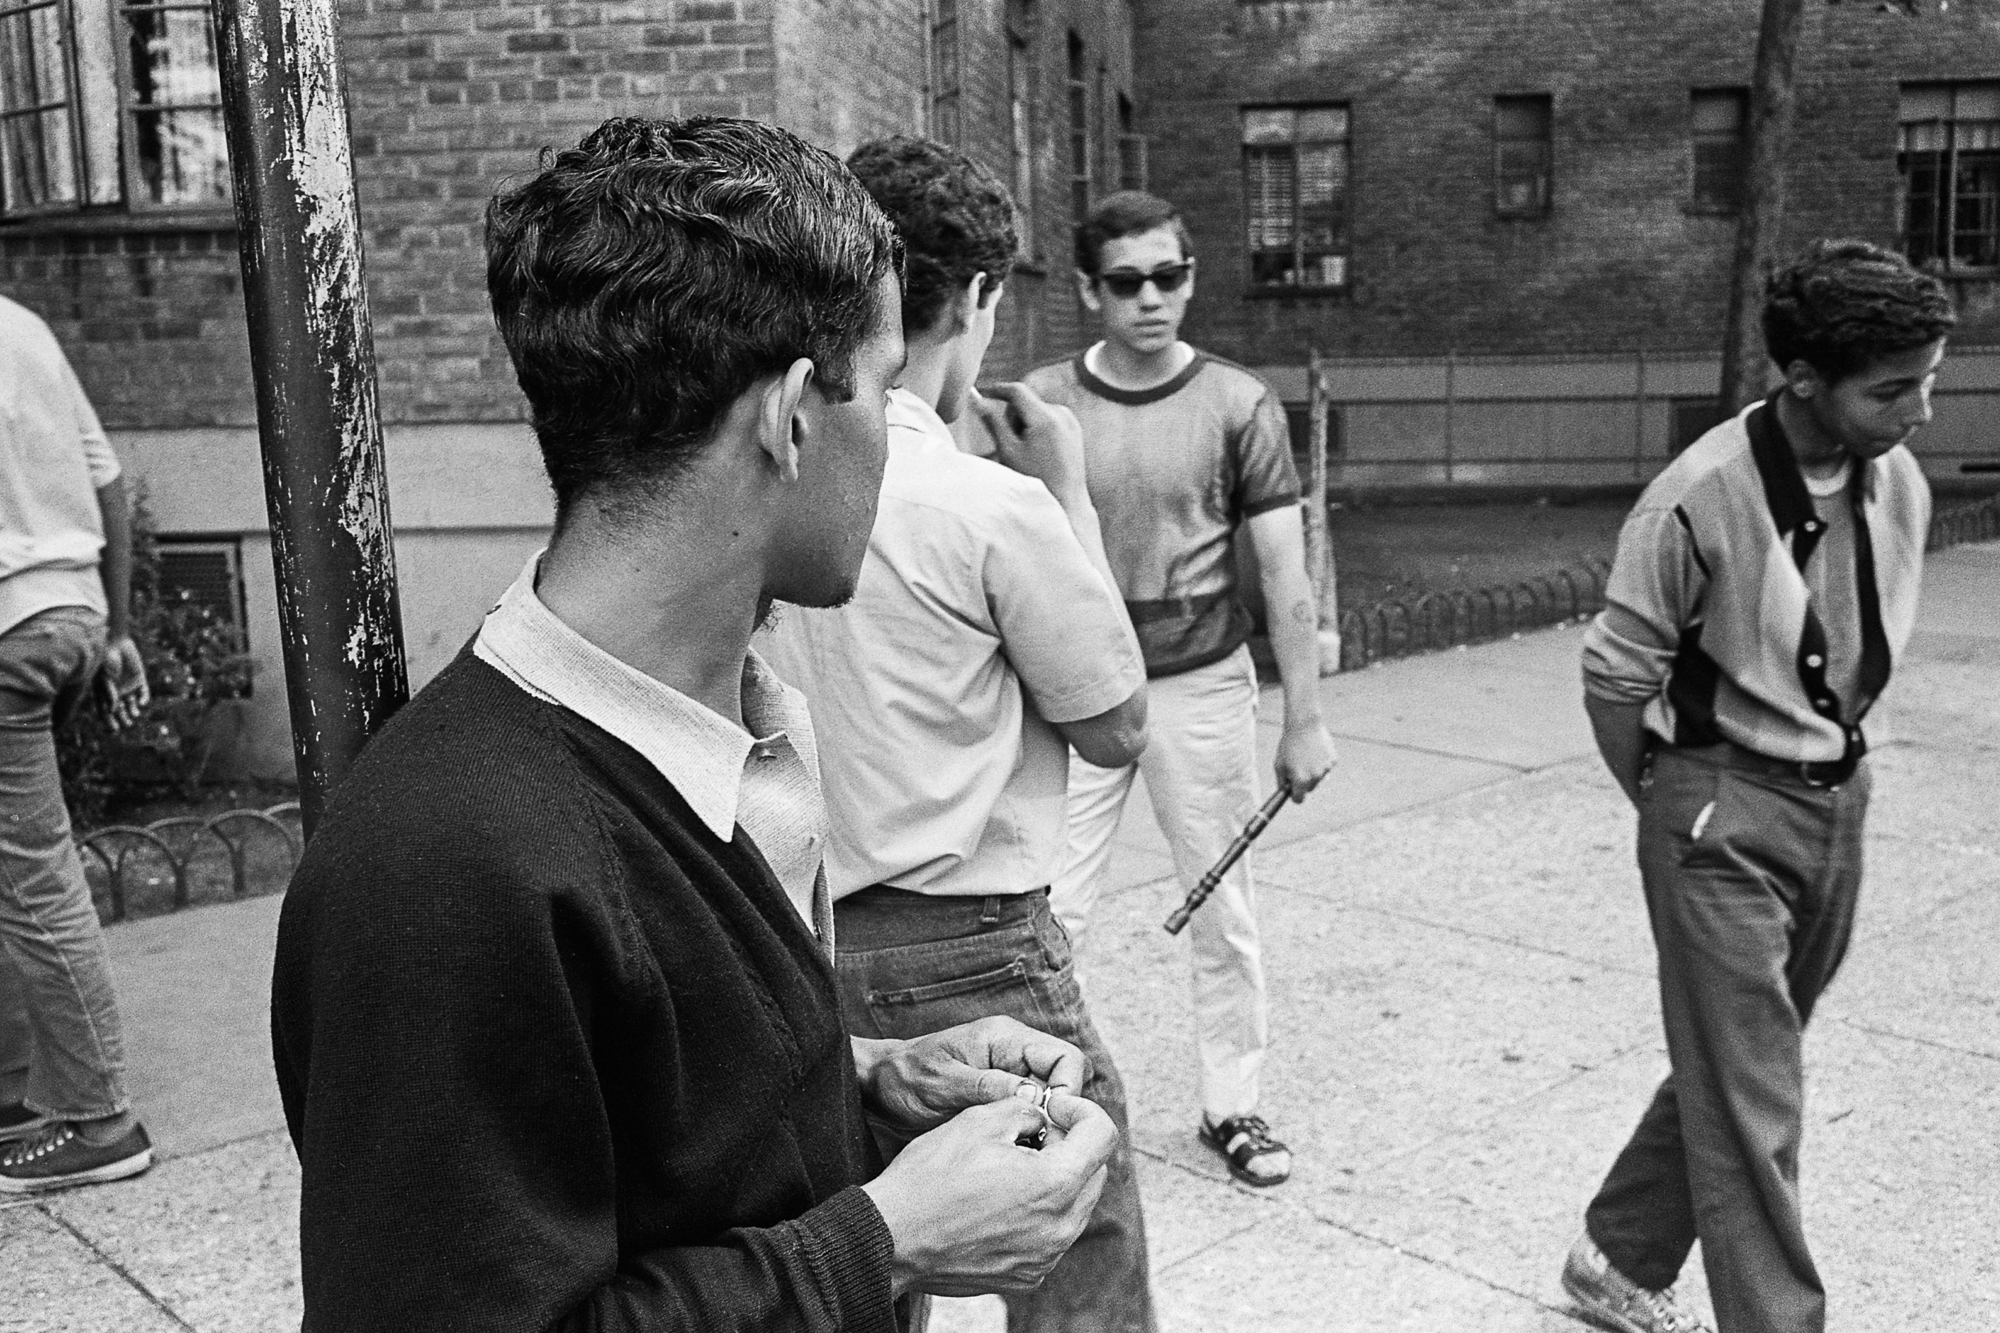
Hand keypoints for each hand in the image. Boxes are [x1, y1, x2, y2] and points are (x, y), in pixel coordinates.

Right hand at [98, 636, 148, 730]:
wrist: (116, 643)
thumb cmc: (105, 660)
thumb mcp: (105, 678)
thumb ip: (109, 694)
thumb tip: (112, 711)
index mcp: (104, 694)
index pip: (106, 712)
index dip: (109, 721)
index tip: (114, 729)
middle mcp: (116, 693)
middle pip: (120, 711)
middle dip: (124, 719)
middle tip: (128, 725)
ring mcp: (128, 687)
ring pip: (132, 705)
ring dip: (134, 711)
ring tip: (135, 715)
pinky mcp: (140, 680)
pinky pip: (143, 693)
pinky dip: (144, 699)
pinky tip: (142, 703)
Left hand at [856, 1016, 1089, 1132]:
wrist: (880, 1089)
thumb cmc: (906, 1077)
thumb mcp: (942, 1082)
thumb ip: (986, 1086)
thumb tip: (1032, 1096)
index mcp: (1005, 1039)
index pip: (1065, 1057)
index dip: (1068, 1089)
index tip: (1052, 1119)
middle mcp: (1015, 1056)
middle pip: (1067, 1081)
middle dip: (1062, 1112)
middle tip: (1045, 1141)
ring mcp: (1011, 1079)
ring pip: (1053, 1104)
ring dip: (1047, 1127)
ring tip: (1030, 1151)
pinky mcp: (1003, 1102)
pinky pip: (1033, 1117)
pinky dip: (1031, 1135)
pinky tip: (1017, 1154)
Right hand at [861, 1092, 1116, 1296]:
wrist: (891, 1238)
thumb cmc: (930, 1178)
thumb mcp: (979, 1120)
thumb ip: (1028, 1110)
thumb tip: (1044, 1119)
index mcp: (1056, 1184)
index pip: (1102, 1135)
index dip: (1081, 1110)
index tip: (1052, 1108)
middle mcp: (1060, 1227)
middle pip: (1093, 1172)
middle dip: (1070, 1146)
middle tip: (1028, 1134)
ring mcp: (1045, 1256)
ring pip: (1075, 1205)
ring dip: (1056, 1180)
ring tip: (1010, 1167)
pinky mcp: (1027, 1274)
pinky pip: (1051, 1235)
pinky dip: (1038, 1213)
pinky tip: (1000, 1201)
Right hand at [968, 383, 1087, 503]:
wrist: (1066, 500)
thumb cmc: (1036, 480)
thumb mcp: (1009, 451)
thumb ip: (993, 422)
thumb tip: (978, 401)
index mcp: (1045, 418)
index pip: (1017, 390)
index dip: (996, 389)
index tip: (982, 392)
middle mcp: (1061, 414)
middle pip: (1025, 401)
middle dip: (1014, 418)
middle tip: (1013, 444)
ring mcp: (1070, 420)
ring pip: (1036, 410)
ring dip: (1026, 424)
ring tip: (1028, 451)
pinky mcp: (1074, 427)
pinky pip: (1048, 418)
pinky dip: (1038, 428)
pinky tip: (1040, 452)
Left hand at [1274, 718, 1334, 802]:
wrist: (1304, 724)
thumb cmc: (1288, 744)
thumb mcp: (1279, 764)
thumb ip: (1281, 781)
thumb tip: (1284, 792)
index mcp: (1300, 780)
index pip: (1299, 799)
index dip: (1295, 796)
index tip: (1293, 792)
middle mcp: (1315, 778)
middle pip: (1310, 789)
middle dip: (1304, 782)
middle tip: (1297, 767)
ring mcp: (1325, 769)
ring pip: (1319, 777)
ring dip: (1313, 771)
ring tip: (1305, 755)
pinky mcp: (1333, 760)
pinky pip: (1326, 766)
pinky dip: (1321, 762)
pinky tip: (1315, 750)